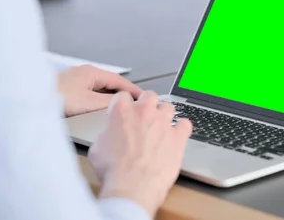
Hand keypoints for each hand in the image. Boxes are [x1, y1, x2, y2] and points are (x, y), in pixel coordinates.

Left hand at [57, 65, 142, 116]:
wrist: (31, 103)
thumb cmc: (57, 99)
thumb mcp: (90, 103)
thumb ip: (110, 102)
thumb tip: (126, 104)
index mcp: (92, 72)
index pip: (121, 81)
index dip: (134, 91)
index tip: (144, 99)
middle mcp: (84, 74)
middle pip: (110, 85)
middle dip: (123, 97)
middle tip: (135, 108)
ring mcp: (75, 82)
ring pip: (99, 91)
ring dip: (109, 101)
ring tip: (119, 112)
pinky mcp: (67, 91)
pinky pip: (89, 96)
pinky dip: (98, 103)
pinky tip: (98, 113)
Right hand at [88, 91, 192, 216]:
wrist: (132, 187)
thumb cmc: (113, 170)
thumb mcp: (97, 148)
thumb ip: (106, 134)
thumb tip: (109, 135)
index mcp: (122, 111)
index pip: (124, 96)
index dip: (124, 104)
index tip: (125, 111)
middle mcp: (144, 112)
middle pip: (149, 96)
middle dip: (147, 104)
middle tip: (144, 117)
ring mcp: (163, 123)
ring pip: (168, 106)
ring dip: (164, 115)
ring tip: (161, 126)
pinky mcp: (178, 137)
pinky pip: (185, 124)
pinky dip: (182, 128)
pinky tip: (178, 135)